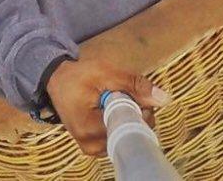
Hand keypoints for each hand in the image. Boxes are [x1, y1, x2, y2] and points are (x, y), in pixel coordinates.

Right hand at [44, 57, 163, 158]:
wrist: (57, 81)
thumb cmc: (79, 76)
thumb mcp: (106, 73)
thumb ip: (135, 85)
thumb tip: (164, 99)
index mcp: (91, 129)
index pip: (131, 127)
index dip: (141, 110)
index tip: (137, 95)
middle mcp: (91, 145)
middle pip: (129, 134)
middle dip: (136, 114)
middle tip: (125, 94)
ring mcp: (92, 149)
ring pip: (125, 136)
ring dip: (128, 118)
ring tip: (115, 101)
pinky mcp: (93, 147)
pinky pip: (117, 137)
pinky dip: (120, 123)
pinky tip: (112, 110)